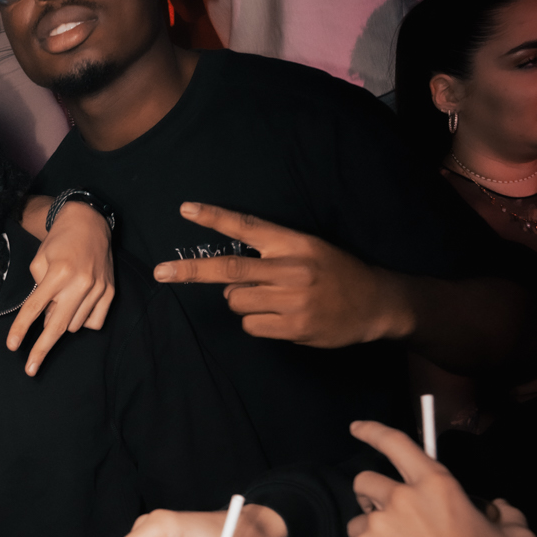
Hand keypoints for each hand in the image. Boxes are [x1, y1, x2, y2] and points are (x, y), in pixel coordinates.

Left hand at [8, 202, 115, 375]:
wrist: (89, 224)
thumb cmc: (59, 243)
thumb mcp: (40, 260)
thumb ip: (39, 290)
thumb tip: (44, 319)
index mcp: (59, 273)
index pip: (35, 307)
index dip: (21, 329)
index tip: (12, 346)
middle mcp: (80, 283)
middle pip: (56, 326)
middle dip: (41, 350)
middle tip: (30, 370)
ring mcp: (98, 289)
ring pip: (74, 325)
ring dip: (62, 321)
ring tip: (61, 301)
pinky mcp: (110, 293)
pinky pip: (93, 323)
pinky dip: (82, 321)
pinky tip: (78, 305)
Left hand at [153, 205, 412, 346]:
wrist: (376, 303)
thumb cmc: (337, 274)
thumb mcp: (310, 249)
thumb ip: (273, 256)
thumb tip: (230, 283)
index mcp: (294, 243)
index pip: (247, 226)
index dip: (215, 218)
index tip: (185, 210)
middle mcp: (290, 268)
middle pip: (229, 270)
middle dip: (191, 272)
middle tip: (160, 273)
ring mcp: (292, 299)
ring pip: (237, 303)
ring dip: (242, 304)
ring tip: (272, 301)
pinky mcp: (294, 326)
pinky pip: (252, 327)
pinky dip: (257, 324)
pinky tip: (282, 318)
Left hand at [346, 419, 535, 536]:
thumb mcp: (517, 536)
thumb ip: (508, 512)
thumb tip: (500, 506)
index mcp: (437, 484)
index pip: (397, 444)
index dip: (373, 431)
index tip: (356, 428)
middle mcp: (402, 498)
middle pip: (365, 482)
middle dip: (372, 495)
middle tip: (389, 515)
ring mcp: (379, 525)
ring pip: (359, 518)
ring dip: (372, 528)